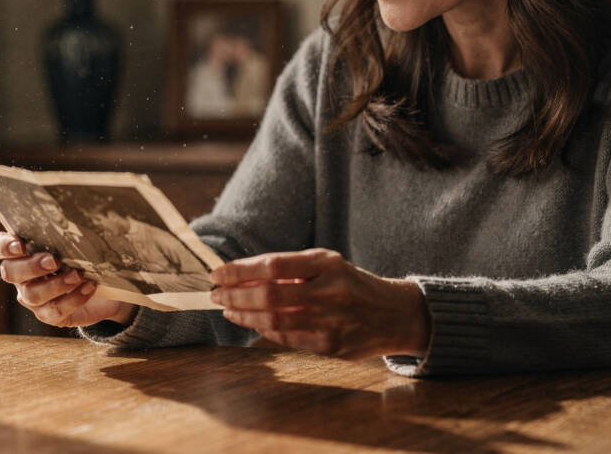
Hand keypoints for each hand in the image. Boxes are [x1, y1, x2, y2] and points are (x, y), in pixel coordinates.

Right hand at [0, 232, 136, 327]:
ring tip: (77, 275)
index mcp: (20, 252)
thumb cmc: (83, 255)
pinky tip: (89, 286)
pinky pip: (55, 311)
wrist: (104, 287)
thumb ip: (66, 229)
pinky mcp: (50, 315)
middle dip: (31, 266)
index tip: (20, 244)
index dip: (4, 247)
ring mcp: (33, 298)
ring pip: (32, 294)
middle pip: (11, 273)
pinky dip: (73, 298)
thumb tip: (76, 213)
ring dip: (56, 284)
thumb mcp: (75, 239)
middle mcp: (21, 276)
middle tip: (54, 260)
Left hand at [209, 248, 429, 360]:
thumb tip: (243, 276)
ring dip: (245, 315)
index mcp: (328, 264)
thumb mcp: (328, 265)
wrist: (394, 315)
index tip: (219, 272)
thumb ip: (291, 269)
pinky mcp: (332, 346)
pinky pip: (288, 339)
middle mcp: (330, 291)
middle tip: (216, 294)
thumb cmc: (352, 285)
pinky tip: (253, 323)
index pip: (274, 264)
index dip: (241, 270)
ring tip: (229, 309)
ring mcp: (332, 322)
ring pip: (275, 321)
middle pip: (270, 295)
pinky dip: (265, 330)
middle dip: (236, 295)